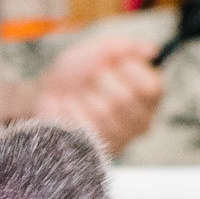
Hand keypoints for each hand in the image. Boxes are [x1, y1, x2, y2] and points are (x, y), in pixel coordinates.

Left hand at [25, 42, 164, 156]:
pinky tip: (70, 109)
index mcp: (148, 95)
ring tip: (81, 95)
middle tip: (95, 78)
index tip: (117, 62)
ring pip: (104, 112)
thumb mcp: (98, 50)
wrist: (47, 94)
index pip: (152, 88)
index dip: (131, 71)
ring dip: (86, 97)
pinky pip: (85, 127)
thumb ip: (124, 47)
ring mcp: (122, 138)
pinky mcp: (99, 150)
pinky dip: (72, 112)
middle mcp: (141, 119)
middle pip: (126, 99)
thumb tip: (151, 51)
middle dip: (103, 81)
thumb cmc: (76, 73)